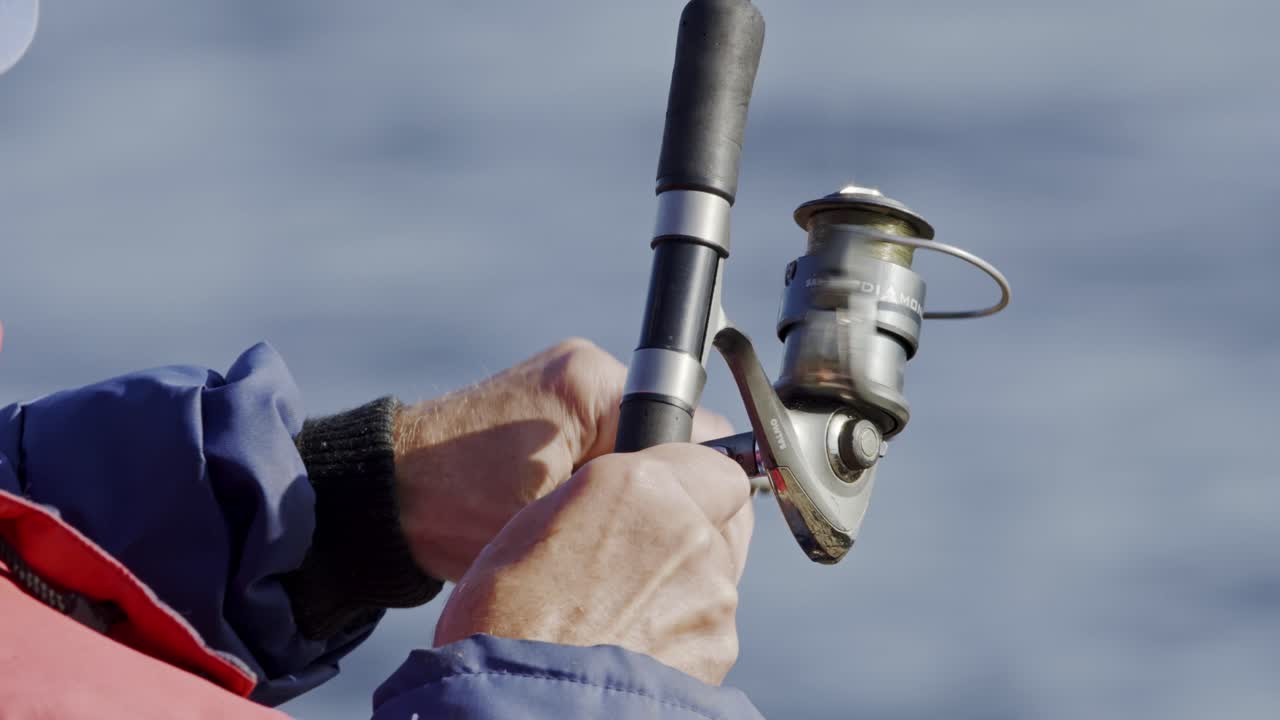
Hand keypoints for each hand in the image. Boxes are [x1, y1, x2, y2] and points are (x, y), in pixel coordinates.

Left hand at [393, 338, 731, 581]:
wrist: (381, 497)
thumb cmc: (452, 505)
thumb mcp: (549, 515)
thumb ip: (622, 498)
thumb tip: (689, 500)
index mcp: (591, 382)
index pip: (691, 426)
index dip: (687, 482)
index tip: (666, 521)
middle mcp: (583, 371)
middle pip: (664, 435)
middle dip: (651, 485)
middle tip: (617, 528)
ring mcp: (563, 386)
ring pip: (633, 446)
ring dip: (619, 487)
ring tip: (583, 523)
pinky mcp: (546, 409)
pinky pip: (600, 445)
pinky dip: (592, 480)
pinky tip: (564, 511)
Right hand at [433, 443, 754, 684]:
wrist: (525, 704)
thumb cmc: (506, 619)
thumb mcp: (533, 523)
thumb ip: (602, 499)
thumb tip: (619, 502)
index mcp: (641, 485)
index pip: (712, 461)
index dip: (691, 481)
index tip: (666, 498)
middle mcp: (690, 530)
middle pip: (718, 520)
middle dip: (689, 533)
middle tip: (636, 559)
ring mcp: (712, 592)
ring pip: (714, 574)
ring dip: (681, 586)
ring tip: (620, 615)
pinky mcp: (718, 647)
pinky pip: (708, 625)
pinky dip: (681, 632)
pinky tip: (633, 645)